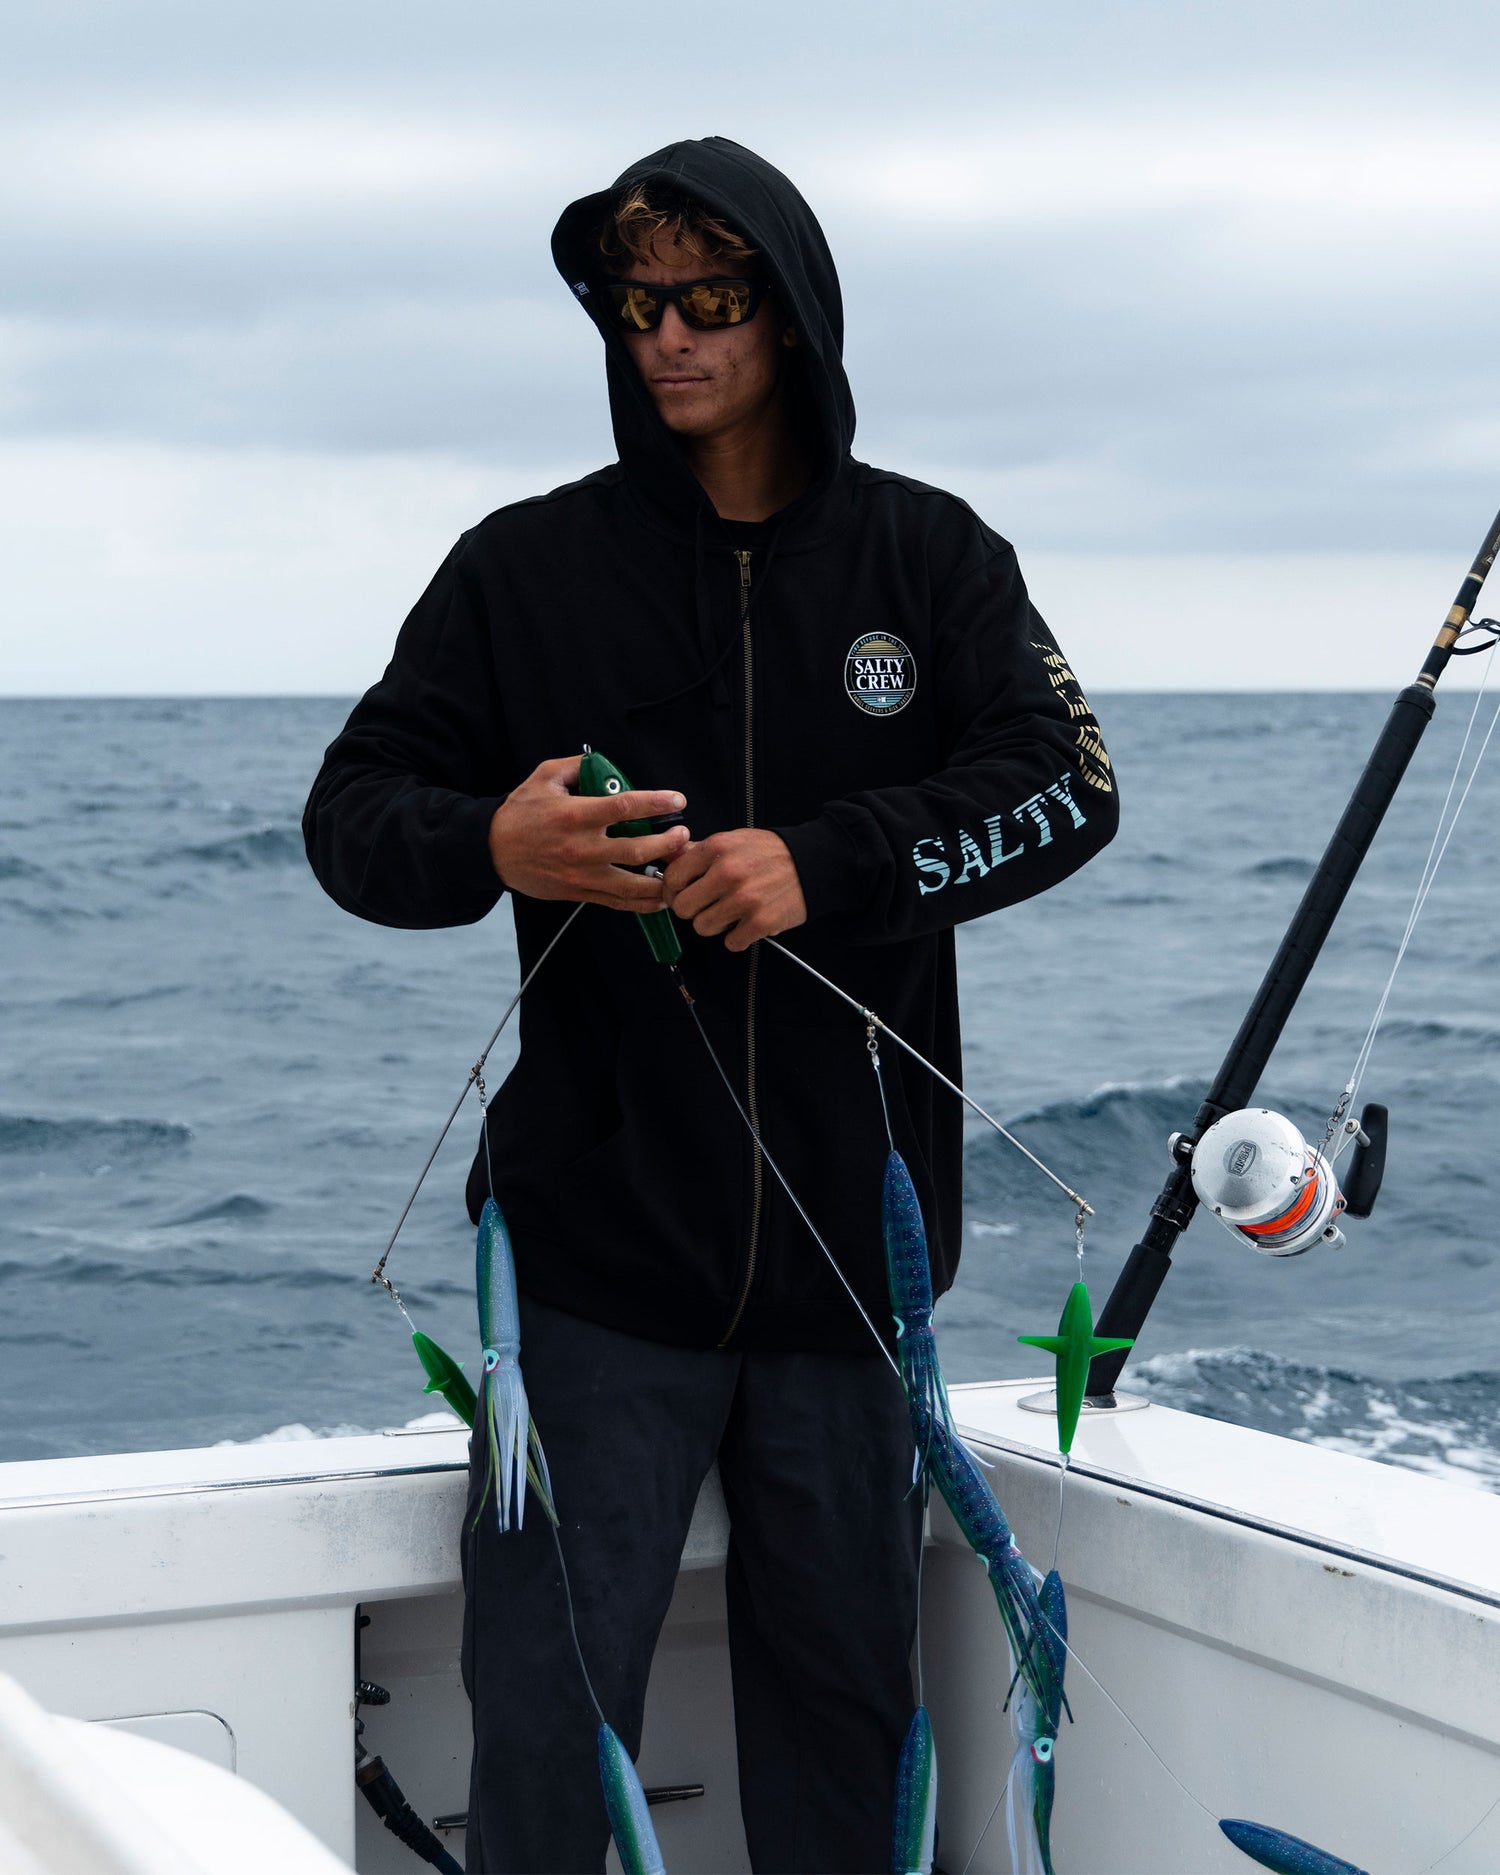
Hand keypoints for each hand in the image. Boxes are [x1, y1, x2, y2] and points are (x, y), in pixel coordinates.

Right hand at [488, 756, 689, 910]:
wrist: (492, 851)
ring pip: (631, 883)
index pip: (625, 807)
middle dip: (667, 843)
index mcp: (575, 815)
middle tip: (683, 835)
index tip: (677, 800)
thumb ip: (576, 766)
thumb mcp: (543, 777)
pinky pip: (617, 902)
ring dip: (661, 878)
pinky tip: (660, 898)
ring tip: (679, 868)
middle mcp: (581, 847)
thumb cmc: (519, 812)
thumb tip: (604, 764)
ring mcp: (581, 874)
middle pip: (636, 849)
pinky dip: (642, 903)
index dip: (656, 803)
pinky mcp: (578, 892)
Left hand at [662, 829, 806, 952]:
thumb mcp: (732, 840)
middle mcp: (727, 873)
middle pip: (683, 908)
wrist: (813, 863)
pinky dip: (738, 937)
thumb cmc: (769, 853)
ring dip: (715, 924)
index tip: (682, 894)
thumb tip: (666, 860)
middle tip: (707, 905)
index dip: (673, 890)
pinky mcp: (760, 922)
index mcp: (717, 848)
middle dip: (693, 909)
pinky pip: (730, 942)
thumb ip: (698, 851)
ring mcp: (744, 899)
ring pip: (703, 927)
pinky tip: (748, 922)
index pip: (673, 878)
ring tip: (731, 912)